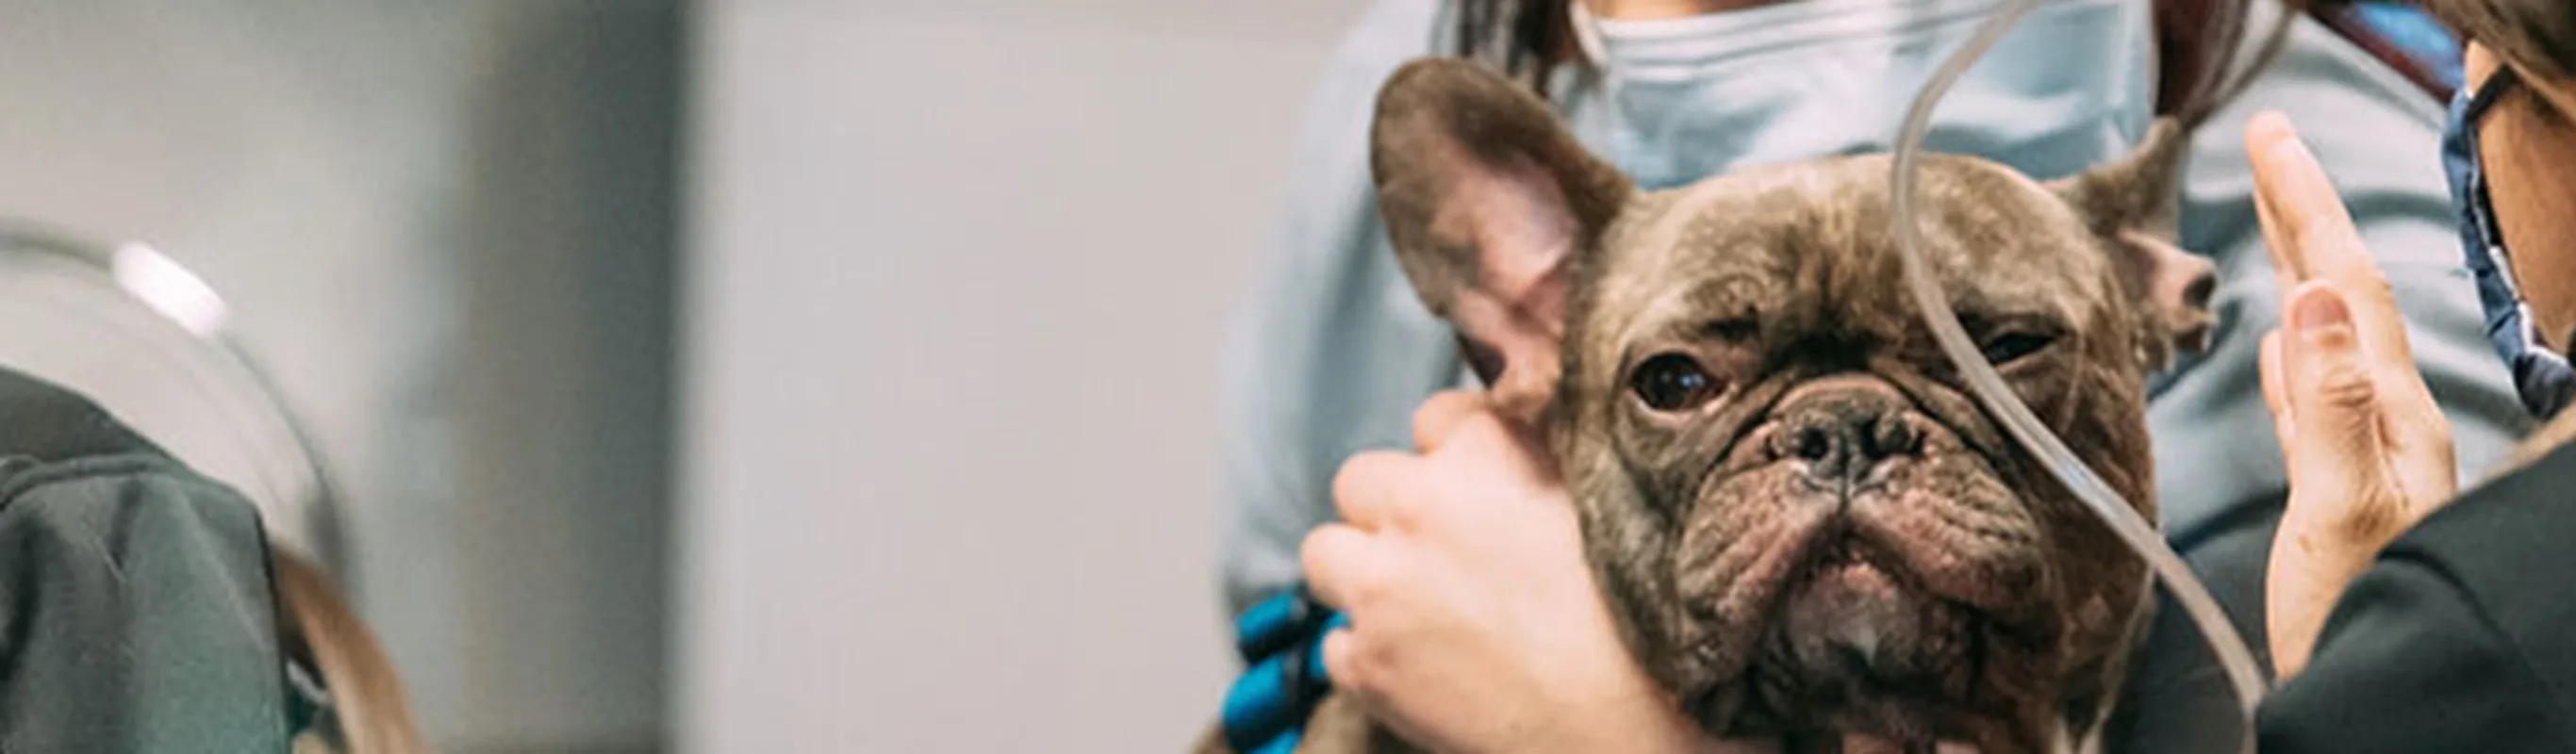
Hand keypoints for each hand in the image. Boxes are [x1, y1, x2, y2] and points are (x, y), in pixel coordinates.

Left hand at [1301, 392, 1726, 753]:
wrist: (1632, 725)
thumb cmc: (1638, 620)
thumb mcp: (1602, 501)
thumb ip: (1542, 458)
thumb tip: (1511, 438)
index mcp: (1485, 454)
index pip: (1434, 419)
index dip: (1454, 458)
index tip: (1476, 491)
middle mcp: (1419, 507)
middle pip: (1360, 480)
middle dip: (1390, 510)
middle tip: (1439, 552)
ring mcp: (1382, 585)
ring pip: (1325, 553)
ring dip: (1360, 572)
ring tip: (1415, 605)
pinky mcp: (1366, 661)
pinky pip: (1336, 642)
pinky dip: (1370, 653)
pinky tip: (1425, 666)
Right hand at [2247, 112, 2458, 677]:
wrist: (2386, 704)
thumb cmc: (2368, 626)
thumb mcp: (2343, 516)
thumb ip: (2332, 411)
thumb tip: (2311, 299)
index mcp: (2389, 419)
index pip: (2345, 286)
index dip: (2306, 207)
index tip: (2270, 139)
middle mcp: (2386, 427)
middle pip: (2343, 295)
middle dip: (2304, 214)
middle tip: (2267, 143)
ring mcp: (2363, 458)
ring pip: (2326, 336)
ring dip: (2299, 268)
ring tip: (2273, 218)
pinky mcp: (2335, 491)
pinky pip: (2313, 396)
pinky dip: (2293, 354)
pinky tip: (2281, 344)